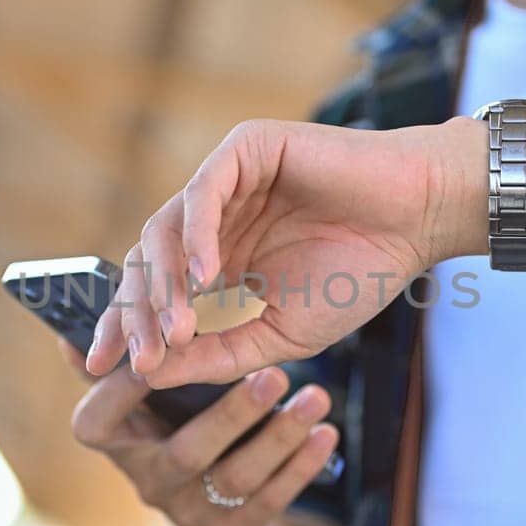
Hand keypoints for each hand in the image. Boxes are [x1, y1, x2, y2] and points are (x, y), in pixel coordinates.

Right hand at [58, 338, 339, 525]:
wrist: (220, 508)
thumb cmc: (178, 425)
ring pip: (237, 478)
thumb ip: (124, 364)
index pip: (97, 424)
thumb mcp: (147, 402)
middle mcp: (150, 483)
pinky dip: (302, 466)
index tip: (160, 353)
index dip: (122, 393)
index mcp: (119, 445)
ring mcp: (193, 514)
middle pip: (187, 453)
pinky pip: (273, 501)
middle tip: (273, 374)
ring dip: (280, 436)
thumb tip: (70, 336)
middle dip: (231, 415)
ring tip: (317, 398)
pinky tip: (326, 434)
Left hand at [84, 116, 484, 387]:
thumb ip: (218, 353)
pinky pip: (203, 193)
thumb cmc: (362, 273)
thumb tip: (149, 376)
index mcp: (217, 256)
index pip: (152, 290)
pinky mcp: (245, 149)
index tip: (104, 372)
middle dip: (135, 313)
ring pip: (165, 229)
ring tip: (179, 329)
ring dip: (165, 283)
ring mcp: (225, 179)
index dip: (127, 328)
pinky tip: (204, 277)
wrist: (420, 221)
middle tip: (136, 360)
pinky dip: (197, 235)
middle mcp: (212, 216)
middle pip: (145, 261)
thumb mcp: (281, 334)